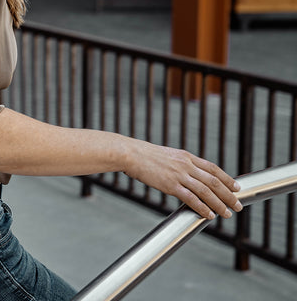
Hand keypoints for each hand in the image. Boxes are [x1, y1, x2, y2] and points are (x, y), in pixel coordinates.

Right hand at [123, 142, 242, 219]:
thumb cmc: (144, 155)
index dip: (227, 178)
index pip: (213, 168)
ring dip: (219, 204)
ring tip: (227, 213)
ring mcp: (179, 175)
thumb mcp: (167, 155)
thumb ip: (178, 163)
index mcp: (186, 157)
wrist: (131, 154)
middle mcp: (186, 165)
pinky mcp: (171, 185)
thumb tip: (186, 173)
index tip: (236, 187)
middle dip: (228, 194)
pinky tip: (208, 215)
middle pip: (214, 181)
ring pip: (206, 191)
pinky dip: (202, 207)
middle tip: (237, 205)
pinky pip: (191, 198)